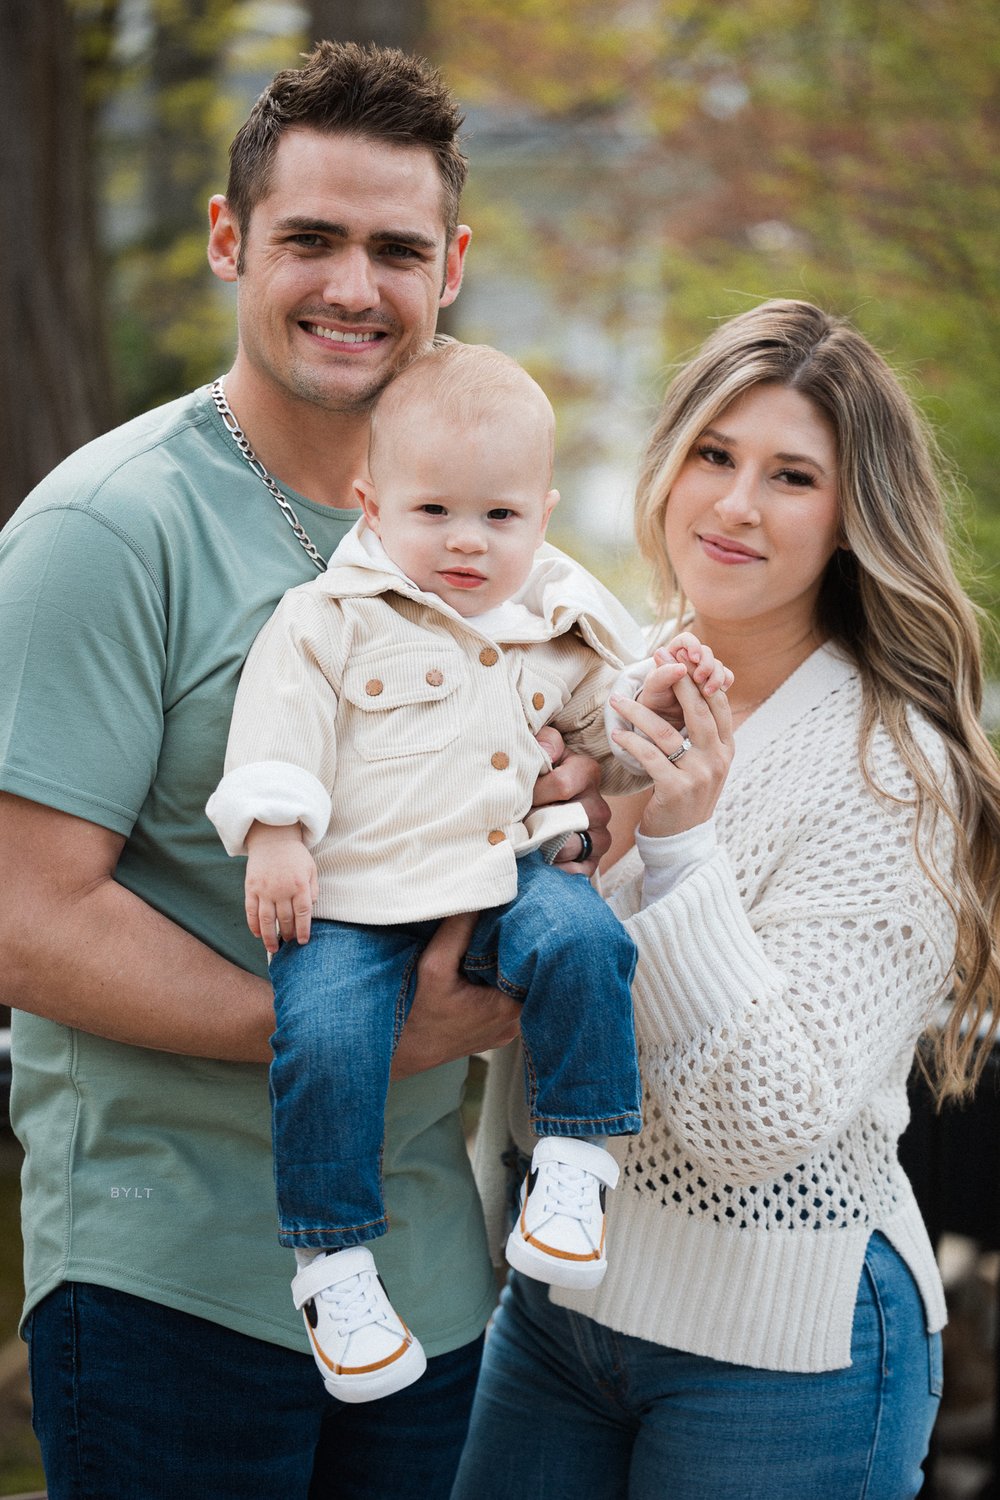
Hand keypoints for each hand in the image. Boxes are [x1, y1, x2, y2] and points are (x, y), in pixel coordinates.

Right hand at [244, 823, 317, 952]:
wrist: (272, 838)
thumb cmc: (294, 855)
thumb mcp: (311, 869)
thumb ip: (312, 889)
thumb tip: (311, 908)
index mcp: (299, 885)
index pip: (303, 914)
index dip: (303, 930)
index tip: (302, 941)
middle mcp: (282, 889)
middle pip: (285, 919)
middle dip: (287, 934)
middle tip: (288, 943)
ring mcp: (265, 890)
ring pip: (267, 920)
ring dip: (269, 937)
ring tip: (273, 948)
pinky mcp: (251, 888)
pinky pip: (251, 911)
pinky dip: (254, 925)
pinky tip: (258, 934)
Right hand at [392, 912, 520, 1076]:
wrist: (399, 1051)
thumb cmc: (414, 1015)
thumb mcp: (434, 965)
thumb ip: (459, 929)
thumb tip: (479, 896)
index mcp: (509, 1008)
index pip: (532, 963)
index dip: (523, 939)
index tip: (512, 919)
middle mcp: (514, 1023)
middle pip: (526, 975)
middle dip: (514, 951)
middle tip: (500, 927)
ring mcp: (506, 1030)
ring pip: (517, 988)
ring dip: (505, 968)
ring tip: (489, 948)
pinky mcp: (496, 1032)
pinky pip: (506, 1001)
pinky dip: (497, 984)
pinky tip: (481, 971)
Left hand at [532, 729, 610, 873]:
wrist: (546, 804)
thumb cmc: (540, 774)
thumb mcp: (542, 749)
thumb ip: (544, 741)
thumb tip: (545, 753)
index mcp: (587, 772)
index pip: (561, 785)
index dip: (534, 792)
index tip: (518, 793)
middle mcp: (599, 806)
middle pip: (565, 819)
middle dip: (534, 820)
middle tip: (518, 818)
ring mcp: (599, 836)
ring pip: (570, 846)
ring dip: (541, 845)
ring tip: (525, 838)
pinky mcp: (593, 861)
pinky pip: (578, 872)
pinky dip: (556, 870)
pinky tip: (540, 862)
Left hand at [610, 672, 732, 837]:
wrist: (683, 840)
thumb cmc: (687, 795)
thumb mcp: (705, 764)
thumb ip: (704, 734)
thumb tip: (692, 691)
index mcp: (726, 748)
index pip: (717, 703)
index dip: (698, 677)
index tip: (679, 656)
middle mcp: (717, 759)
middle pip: (697, 709)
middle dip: (675, 680)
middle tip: (655, 657)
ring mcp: (699, 775)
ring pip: (666, 732)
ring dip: (637, 712)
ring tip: (617, 700)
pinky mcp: (676, 789)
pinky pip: (649, 757)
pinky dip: (630, 742)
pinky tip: (616, 734)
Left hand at [638, 631, 733, 728]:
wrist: (662, 715)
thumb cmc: (655, 697)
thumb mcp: (654, 687)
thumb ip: (663, 675)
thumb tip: (681, 667)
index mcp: (674, 652)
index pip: (687, 639)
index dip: (693, 646)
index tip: (694, 658)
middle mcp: (690, 659)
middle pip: (706, 652)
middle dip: (706, 665)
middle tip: (699, 680)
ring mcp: (703, 670)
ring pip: (717, 665)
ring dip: (717, 677)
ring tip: (708, 692)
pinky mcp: (713, 682)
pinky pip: (726, 677)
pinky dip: (725, 683)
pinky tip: (720, 692)